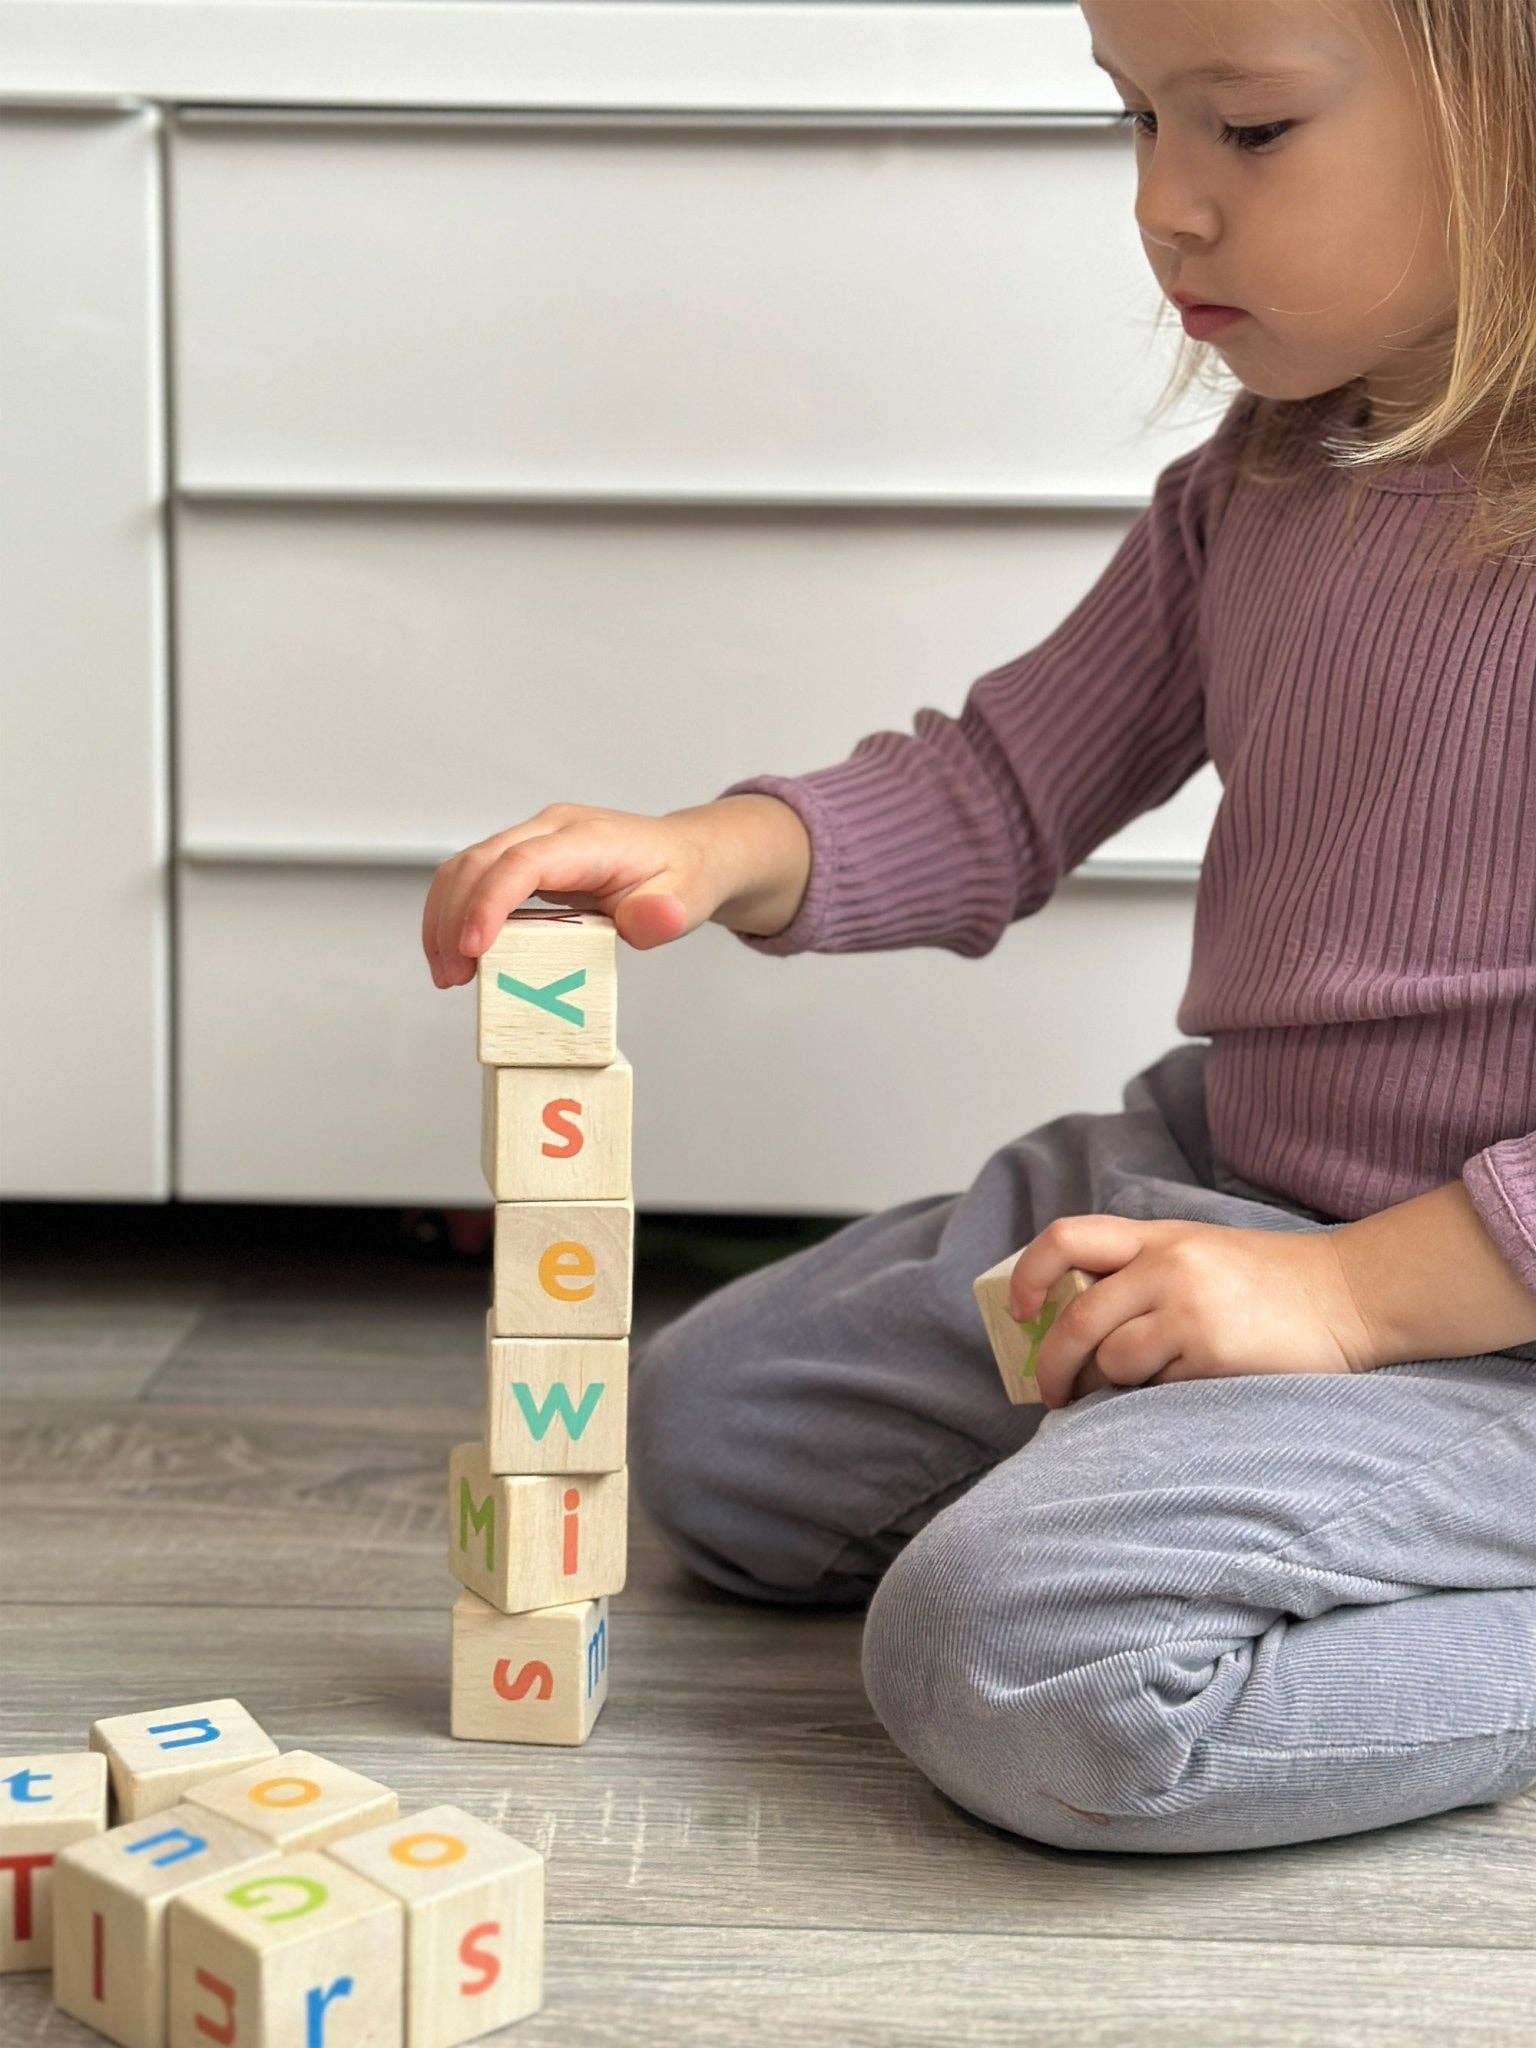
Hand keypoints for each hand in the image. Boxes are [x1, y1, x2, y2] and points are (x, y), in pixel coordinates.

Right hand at [424, 800, 743, 986]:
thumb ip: (663, 915)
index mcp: (588, 839)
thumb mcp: (687, 901)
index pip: (523, 862)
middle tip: (453, 976)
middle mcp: (552, 830)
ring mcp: (533, 840)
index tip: (472, 949)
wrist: (686, 856)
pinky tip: (456, 953)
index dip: (489, 903)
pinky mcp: (523, 859)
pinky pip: (475, 878)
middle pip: (479, 860)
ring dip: (444, 918)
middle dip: (453, 919)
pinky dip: (456, 914)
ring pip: (466, 866)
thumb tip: (646, 921)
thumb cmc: (680, 878)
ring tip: (448, 973)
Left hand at [1008, 1214, 1379, 1407]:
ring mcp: (1189, 1310)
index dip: (1028, 1276)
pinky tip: (1186, 1388)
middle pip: (1076, 1320)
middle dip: (1051, 1366)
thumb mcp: (1197, 1251)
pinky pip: (1157, 1388)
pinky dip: (1158, 1396)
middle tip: (1052, 1392)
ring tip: (1139, 1387)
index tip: (1020, 1312)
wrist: (1350, 1295)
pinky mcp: (1213, 1353)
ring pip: (1112, 1361)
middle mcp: (1167, 1266)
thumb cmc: (1269, 1282)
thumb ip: (1139, 1272)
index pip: (1065, 1238)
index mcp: (1156, 1235)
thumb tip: (1069, 1326)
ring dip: (1112, 1385)